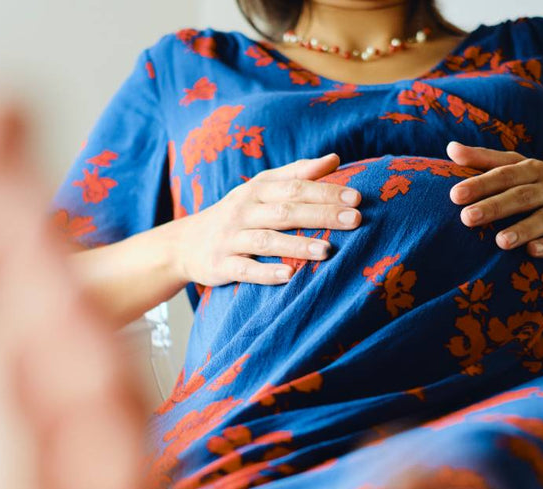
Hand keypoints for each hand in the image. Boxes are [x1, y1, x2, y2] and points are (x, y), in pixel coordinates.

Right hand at [171, 153, 361, 286]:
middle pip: (286, 210)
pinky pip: (245, 269)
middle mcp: (244, 210)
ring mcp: (231, 238)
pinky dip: (266, 272)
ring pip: (267, 239)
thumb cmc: (236, 214)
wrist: (185, 243)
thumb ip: (296, 173)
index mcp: (257, 190)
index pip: (295, 186)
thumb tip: (334, 159)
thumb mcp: (260, 188)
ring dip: (297, 244)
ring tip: (327, 250)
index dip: (326, 191)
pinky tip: (289, 275)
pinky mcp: (221, 265)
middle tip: (355, 220)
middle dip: (321, 214)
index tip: (356, 197)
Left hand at [445, 141, 542, 257]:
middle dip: (494, 206)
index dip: (480, 183)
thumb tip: (451, 149)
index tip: (454, 195)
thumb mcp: (521, 171)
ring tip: (500, 241)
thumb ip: (486, 160)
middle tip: (467, 218)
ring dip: (523, 229)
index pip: (504, 174)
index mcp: (533, 170)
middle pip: (521, 195)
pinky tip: (532, 252)